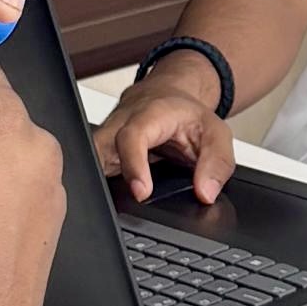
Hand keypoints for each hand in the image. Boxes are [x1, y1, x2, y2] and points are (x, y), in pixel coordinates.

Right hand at [92, 63, 230, 204]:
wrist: (168, 97)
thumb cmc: (187, 115)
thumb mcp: (216, 134)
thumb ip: (217, 163)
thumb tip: (206, 193)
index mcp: (149, 115)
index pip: (132, 137)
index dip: (133, 165)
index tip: (141, 192)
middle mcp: (121, 123)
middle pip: (98, 148)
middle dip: (101, 177)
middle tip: (116, 206)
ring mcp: (107, 137)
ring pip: (89, 159)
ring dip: (95, 184)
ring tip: (107, 208)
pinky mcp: (101, 151)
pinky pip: (93, 168)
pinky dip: (97, 186)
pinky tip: (105, 202)